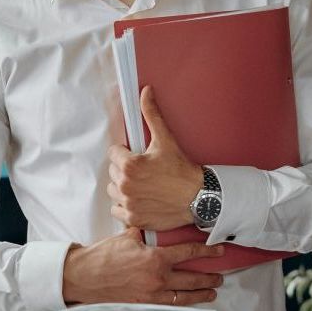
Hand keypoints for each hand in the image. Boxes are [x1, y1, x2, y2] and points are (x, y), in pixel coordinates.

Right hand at [62, 228, 223, 305]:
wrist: (84, 277)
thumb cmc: (103, 256)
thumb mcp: (127, 237)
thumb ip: (146, 234)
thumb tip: (157, 230)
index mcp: (156, 258)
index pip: (189, 252)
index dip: (207, 251)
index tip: (218, 251)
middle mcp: (158, 278)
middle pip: (192, 279)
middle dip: (209, 277)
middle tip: (220, 276)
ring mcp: (152, 295)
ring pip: (184, 296)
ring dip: (201, 294)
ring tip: (212, 293)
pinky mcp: (144, 306)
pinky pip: (169, 307)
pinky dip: (182, 305)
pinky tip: (190, 305)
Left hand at [108, 88, 205, 230]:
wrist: (198, 197)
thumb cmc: (182, 170)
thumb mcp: (166, 139)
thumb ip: (151, 114)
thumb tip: (145, 92)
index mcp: (129, 165)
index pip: (114, 153)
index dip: (126, 153)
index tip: (139, 158)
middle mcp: (125, 186)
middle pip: (113, 172)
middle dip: (125, 170)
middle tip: (144, 171)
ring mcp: (128, 204)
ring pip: (114, 191)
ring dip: (123, 188)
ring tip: (142, 185)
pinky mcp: (133, 218)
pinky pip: (117, 211)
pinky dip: (125, 206)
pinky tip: (140, 199)